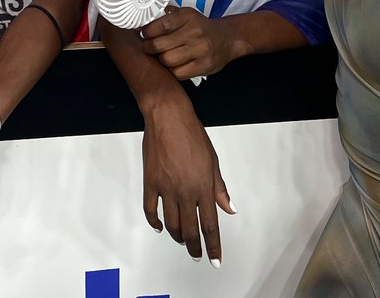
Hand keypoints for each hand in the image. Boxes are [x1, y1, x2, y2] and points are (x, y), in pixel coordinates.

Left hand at [140, 8, 238, 79]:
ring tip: (162, 56)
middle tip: (148, 47)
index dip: (147, 32)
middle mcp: (195, 32)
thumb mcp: (187, 15)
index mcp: (188, 16)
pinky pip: (178, 73)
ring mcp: (201, 49)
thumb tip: (145, 19)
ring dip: (161, 60)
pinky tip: (174, 65)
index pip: (161, 25)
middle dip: (149, 47)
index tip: (143, 34)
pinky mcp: (204, 65)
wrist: (227, 39)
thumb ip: (168, 15)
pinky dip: (172, 70)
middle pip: (160, 45)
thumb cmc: (201, 27)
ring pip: (167, 60)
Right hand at [142, 99, 234, 263]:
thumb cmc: (192, 135)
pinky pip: (150, 210)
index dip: (213, 246)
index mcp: (203, 187)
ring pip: (171, 224)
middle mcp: (185, 192)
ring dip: (177, 237)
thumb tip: (229, 208)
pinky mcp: (150, 182)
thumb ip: (220, 188)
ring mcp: (165, 188)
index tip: (215, 260)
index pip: (210, 225)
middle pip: (190, 230)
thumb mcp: (213, 162)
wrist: (168, 118)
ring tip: (182, 240)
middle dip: (195, 247)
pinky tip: (160, 226)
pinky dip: (154, 222)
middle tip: (197, 255)